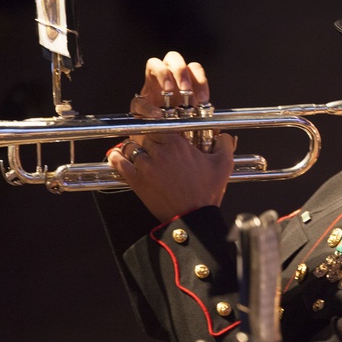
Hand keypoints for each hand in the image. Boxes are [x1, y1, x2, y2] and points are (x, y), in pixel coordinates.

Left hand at [107, 52, 234, 220]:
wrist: (193, 216)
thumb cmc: (206, 192)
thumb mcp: (223, 165)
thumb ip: (225, 145)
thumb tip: (225, 136)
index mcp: (179, 144)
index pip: (160, 125)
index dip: (157, 125)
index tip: (156, 126)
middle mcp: (160, 152)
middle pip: (144, 134)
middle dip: (146, 137)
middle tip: (148, 142)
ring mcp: (146, 166)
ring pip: (130, 146)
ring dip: (131, 147)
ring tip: (135, 151)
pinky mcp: (137, 181)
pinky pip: (119, 163)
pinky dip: (116, 158)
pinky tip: (117, 157)